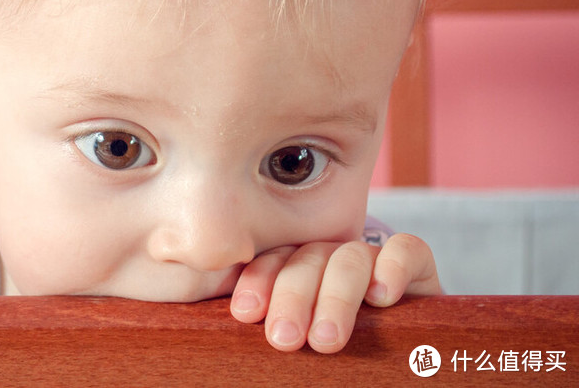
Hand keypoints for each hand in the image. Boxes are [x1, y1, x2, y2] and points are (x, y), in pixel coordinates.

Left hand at [228, 233, 440, 352]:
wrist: (406, 374)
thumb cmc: (334, 371)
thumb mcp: (293, 347)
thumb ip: (269, 334)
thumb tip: (207, 351)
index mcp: (291, 276)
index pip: (270, 263)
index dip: (257, 282)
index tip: (245, 314)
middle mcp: (328, 262)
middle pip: (305, 259)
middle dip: (292, 296)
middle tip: (285, 340)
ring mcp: (372, 263)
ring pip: (348, 256)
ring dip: (334, 296)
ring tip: (327, 338)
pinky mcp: (416, 269)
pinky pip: (407, 249)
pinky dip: (393, 267)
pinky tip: (382, 297)